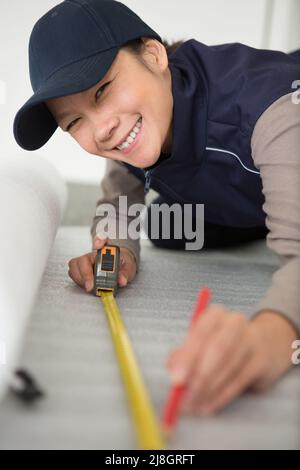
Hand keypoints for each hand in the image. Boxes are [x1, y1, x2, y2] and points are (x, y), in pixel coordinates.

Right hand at [67, 236, 136, 292]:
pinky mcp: (80, 268)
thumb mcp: (129, 268)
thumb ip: (126, 273)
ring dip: (80, 278)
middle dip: (85, 273)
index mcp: (107, 249)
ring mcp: (85, 261)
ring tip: (90, 286)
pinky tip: (87, 285)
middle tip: (91, 285)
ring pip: (75, 265)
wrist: (119, 268)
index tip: (98, 246)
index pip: (101, 239)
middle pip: (83, 258)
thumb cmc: (122, 265)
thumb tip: (122, 280)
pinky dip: (78, 281)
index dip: (98, 241)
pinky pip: (73, 272)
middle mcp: (94, 253)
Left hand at [166, 305, 297, 414]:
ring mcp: (252, 340)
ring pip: (229, 367)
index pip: (201, 332)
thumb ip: (183, 354)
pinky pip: (239, 380)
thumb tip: (172, 368)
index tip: (177, 379)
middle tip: (186, 397)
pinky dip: (222, 396)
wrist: (265, 344)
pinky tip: (209, 406)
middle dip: (200, 376)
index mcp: (215, 315)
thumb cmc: (223, 344)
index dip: (188, 357)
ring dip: (209, 389)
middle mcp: (235, 323)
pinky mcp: (263, 360)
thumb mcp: (201, 343)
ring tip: (195, 405)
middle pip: (218, 349)